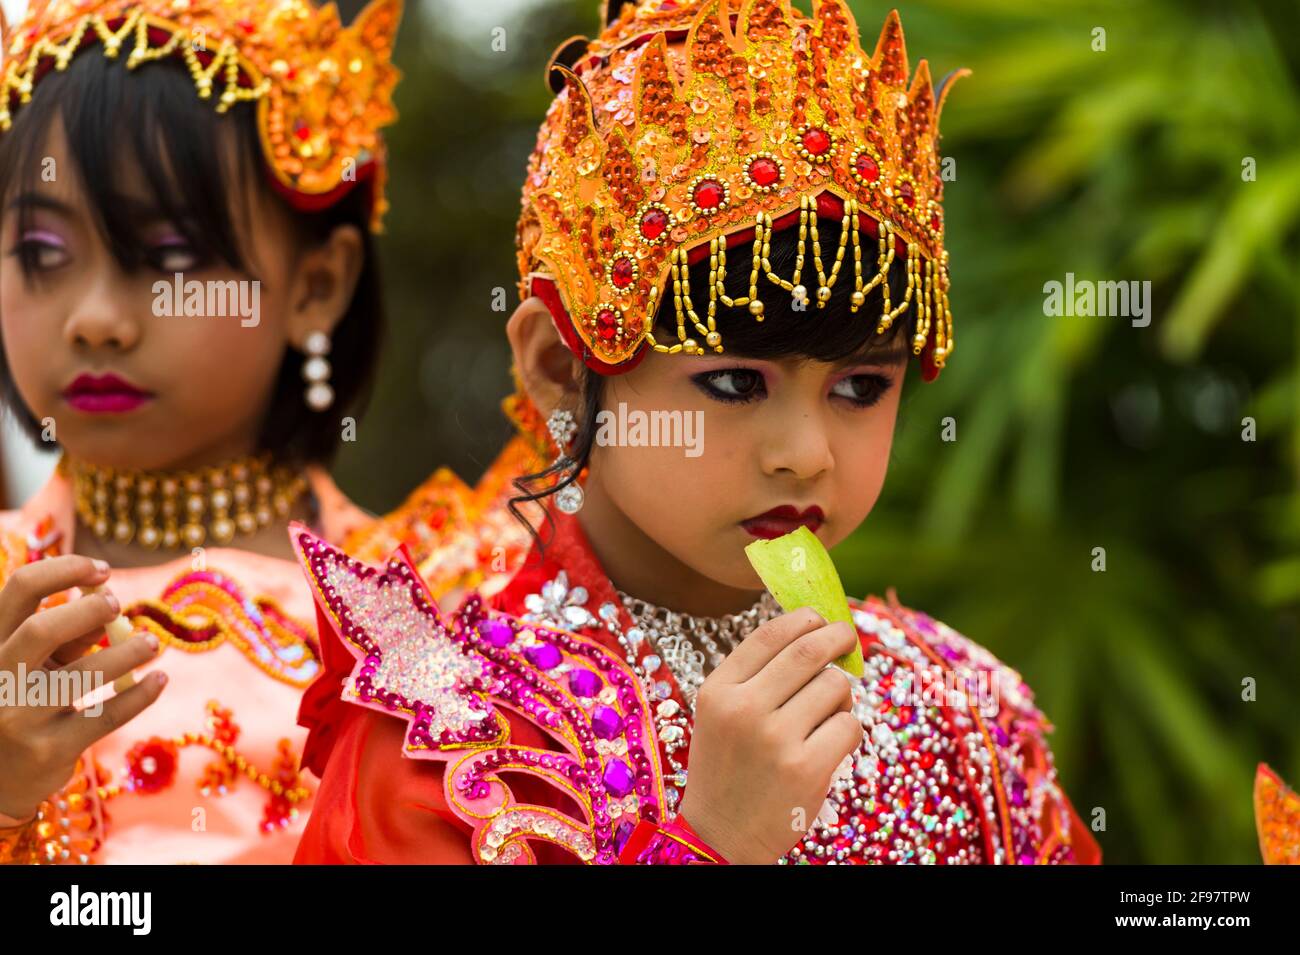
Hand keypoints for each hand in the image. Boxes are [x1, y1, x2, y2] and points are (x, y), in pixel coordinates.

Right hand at [0, 556, 165, 821]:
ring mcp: (19, 717)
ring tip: (153, 644)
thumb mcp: (35, 666)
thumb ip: (65, 638)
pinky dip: (141, 694)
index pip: (19, 590)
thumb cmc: (23, 704)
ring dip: (127, 652)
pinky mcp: (50, 750)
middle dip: (87, 610)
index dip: (64, 570)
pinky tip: (159, 679)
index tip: (101, 570)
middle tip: (119, 605)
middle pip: (40, 630)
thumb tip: (108, 605)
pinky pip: (108, 714)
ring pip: (83, 675)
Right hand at [677, 607, 862, 863]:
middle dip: (837, 636)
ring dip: (841, 692)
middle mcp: (744, 709)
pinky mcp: (807, 768)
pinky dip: (847, 729)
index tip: (820, 618)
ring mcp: (776, 739)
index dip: (802, 619)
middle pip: (808, 651)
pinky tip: (831, 742)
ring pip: (834, 686)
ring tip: (828, 710)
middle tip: (848, 636)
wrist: (721, 835)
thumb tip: (811, 633)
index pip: (768, 635)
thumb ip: (753, 676)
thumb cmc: (727, 767)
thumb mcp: (719, 713)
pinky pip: (848, 725)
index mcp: (718, 691)